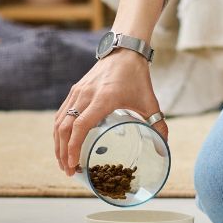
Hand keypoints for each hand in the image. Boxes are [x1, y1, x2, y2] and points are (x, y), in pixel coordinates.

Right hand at [54, 49, 168, 175]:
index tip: (73, 165)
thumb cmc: (137, 77)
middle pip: (64, 128)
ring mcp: (77, 92)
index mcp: (103, 99)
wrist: (125, 50)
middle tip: (69, 171)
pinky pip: (61, 114)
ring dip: (58, 144)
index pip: (80, 126)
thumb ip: (158, 124)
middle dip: (63, 153)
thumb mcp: (150, 101)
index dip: (73, 148)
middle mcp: (86, 95)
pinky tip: (62, 143)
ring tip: (64, 162)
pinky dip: (59, 131)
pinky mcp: (75, 90)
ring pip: (59, 122)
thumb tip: (164, 148)